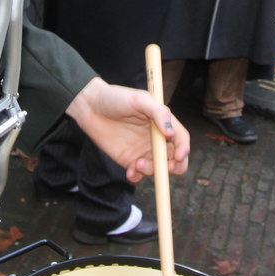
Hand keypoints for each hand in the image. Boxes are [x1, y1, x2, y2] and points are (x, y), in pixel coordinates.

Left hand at [66, 77, 188, 180]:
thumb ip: (159, 113)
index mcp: (162, 123)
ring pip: (157, 169)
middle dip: (175, 167)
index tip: (178, 157)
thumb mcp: (140, 100)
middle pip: (175, 159)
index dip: (183, 149)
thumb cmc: (117, 98)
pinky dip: (138, 177)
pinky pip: (139, 175)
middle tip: (166, 168)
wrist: (90, 106)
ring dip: (152, 172)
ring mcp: (143, 151)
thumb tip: (171, 133)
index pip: (181, 139)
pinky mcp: (129, 161)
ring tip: (137, 165)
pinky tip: (130, 172)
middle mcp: (156, 139)